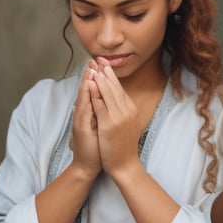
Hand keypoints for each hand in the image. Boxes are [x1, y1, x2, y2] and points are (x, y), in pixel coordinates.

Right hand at [69, 63, 101, 178]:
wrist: (89, 165)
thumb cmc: (98, 145)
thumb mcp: (103, 124)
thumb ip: (102, 111)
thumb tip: (105, 100)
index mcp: (91, 112)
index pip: (93, 91)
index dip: (96, 77)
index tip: (99, 62)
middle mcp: (84, 113)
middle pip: (87, 90)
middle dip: (91, 74)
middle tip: (93, 59)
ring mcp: (81, 119)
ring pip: (84, 96)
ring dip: (87, 81)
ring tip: (90, 67)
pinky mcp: (80, 127)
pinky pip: (84, 107)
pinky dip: (86, 95)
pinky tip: (88, 86)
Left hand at [87, 58, 143, 178]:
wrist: (125, 164)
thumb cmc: (124, 147)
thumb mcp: (128, 125)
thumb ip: (124, 112)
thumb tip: (119, 102)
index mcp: (131, 109)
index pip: (120, 89)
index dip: (112, 76)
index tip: (106, 65)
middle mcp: (127, 110)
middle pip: (115, 87)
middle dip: (107, 72)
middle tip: (100, 59)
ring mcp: (119, 116)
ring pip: (108, 93)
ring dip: (101, 78)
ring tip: (95, 67)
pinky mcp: (110, 124)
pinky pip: (101, 104)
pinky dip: (96, 92)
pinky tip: (91, 84)